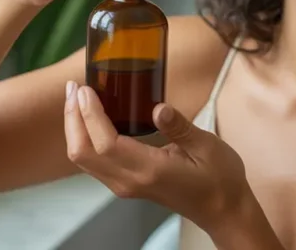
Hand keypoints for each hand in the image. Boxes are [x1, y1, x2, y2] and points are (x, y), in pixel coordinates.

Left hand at [64, 81, 250, 231]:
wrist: (222, 209)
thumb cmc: (219, 178)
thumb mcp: (206, 145)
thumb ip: (179, 126)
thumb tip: (158, 108)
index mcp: (149, 170)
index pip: (104, 143)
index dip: (89, 115)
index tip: (86, 89)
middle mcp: (130, 181)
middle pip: (82, 152)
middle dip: (72, 118)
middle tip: (74, 87)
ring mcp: (125, 185)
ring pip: (83, 159)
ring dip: (75, 127)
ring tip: (77, 98)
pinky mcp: (126, 183)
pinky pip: (94, 162)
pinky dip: (84, 137)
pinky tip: (90, 118)